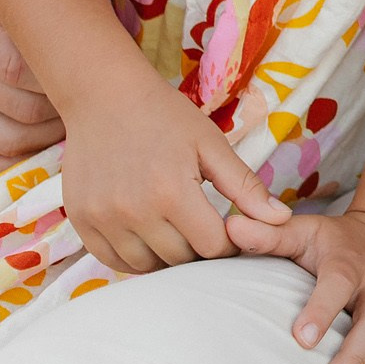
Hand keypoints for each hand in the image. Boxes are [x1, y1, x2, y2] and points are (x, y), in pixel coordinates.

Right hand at [0, 0, 138, 176]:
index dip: (76, 76)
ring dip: (52, 137)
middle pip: (21, 108)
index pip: (21, 66)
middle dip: (73, 106)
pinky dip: (14, 158)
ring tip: (88, 111)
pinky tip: (50, 135)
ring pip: (3, 137)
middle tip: (112, 90)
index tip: (113, 64)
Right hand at [57, 62, 289, 274]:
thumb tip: (283, 219)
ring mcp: (102, 220)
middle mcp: (133, 212)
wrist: (105, 97)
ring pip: (146, 266)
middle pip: (180, 259)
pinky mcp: (81, 222)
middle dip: (200, 250)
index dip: (230, 242)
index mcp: (172, 193)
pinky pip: (112, 260)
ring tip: (178, 232)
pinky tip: (149, 237)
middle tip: (206, 228)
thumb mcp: (212, 145)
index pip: (212, 247)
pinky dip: (134, 257)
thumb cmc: (166, 116)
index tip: (232, 228)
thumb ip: (245, 187)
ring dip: (167, 257)